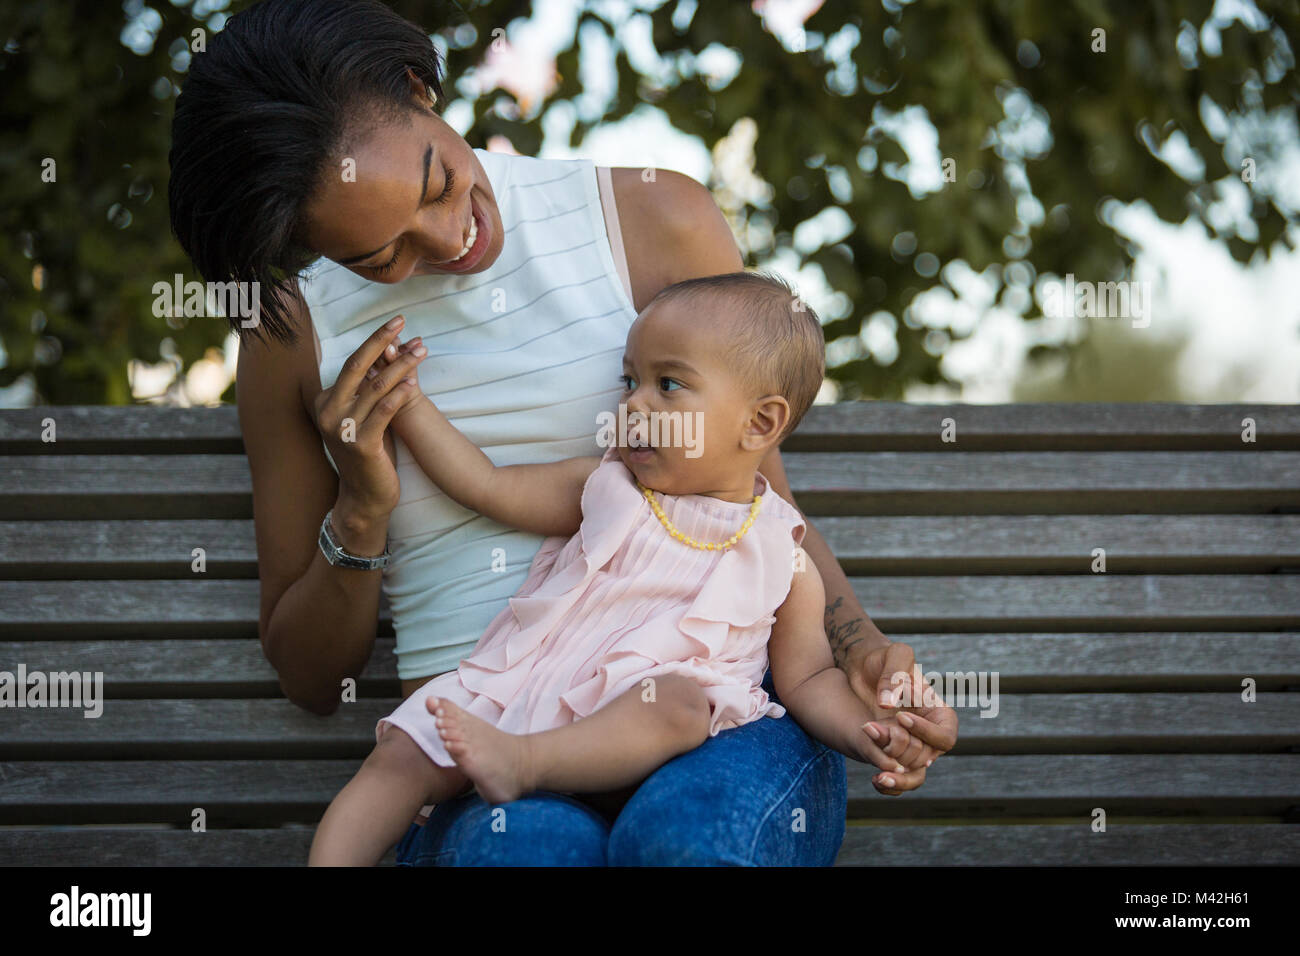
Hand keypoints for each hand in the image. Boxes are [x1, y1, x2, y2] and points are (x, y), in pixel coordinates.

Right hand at [312, 315, 427, 526]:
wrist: (365, 495)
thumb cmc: (370, 451)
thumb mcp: (364, 415)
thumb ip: (369, 388)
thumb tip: (390, 350)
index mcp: (325, 400)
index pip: (353, 363)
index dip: (377, 343)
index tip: (398, 326)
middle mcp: (328, 412)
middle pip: (357, 366)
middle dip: (381, 341)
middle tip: (402, 321)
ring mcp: (342, 429)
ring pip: (375, 387)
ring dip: (400, 365)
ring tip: (421, 350)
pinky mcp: (361, 445)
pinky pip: (382, 412)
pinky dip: (398, 395)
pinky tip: (413, 382)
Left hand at [847, 642, 958, 795]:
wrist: (860, 667)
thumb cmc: (885, 657)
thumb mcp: (895, 655)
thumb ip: (895, 676)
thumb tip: (888, 705)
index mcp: (939, 714)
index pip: (945, 736)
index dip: (927, 732)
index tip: (901, 718)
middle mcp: (927, 735)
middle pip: (927, 758)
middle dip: (904, 750)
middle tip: (876, 732)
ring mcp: (908, 745)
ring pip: (911, 771)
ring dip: (895, 771)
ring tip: (877, 767)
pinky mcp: (888, 751)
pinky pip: (895, 773)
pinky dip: (888, 780)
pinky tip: (874, 779)